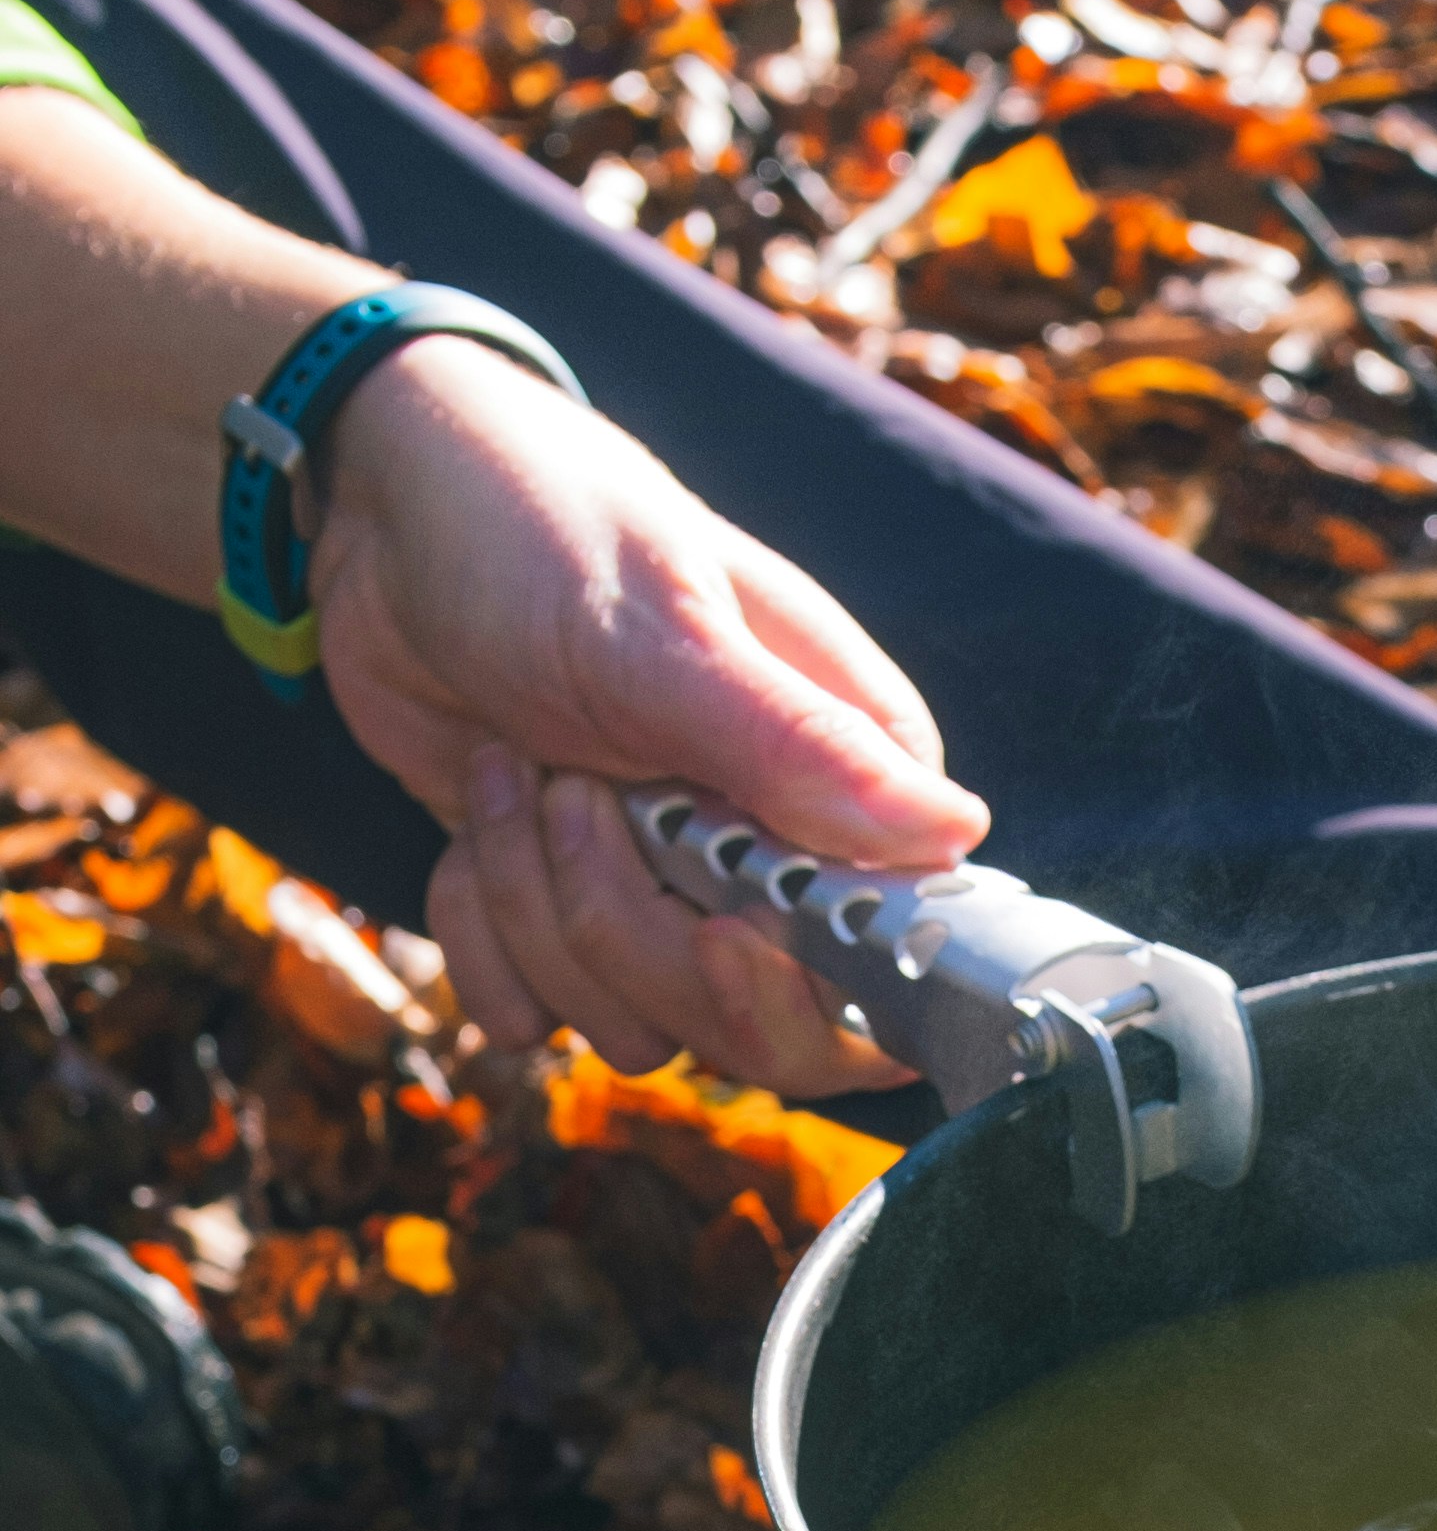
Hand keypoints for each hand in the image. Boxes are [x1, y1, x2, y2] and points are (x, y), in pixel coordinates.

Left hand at [316, 337, 983, 1092]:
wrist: (389, 503)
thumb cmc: (543, 529)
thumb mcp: (666, 634)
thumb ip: (802, 747)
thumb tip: (953, 834)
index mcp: (843, 790)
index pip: (878, 973)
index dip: (795, 989)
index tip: (715, 928)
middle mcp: (771, 860)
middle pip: (744, 1027)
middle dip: (628, 931)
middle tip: (573, 794)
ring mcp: (666, 893)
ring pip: (630, 1025)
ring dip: (534, 908)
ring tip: (515, 768)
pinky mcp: (564, 911)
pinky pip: (531, 1010)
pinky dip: (479, 930)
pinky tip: (475, 819)